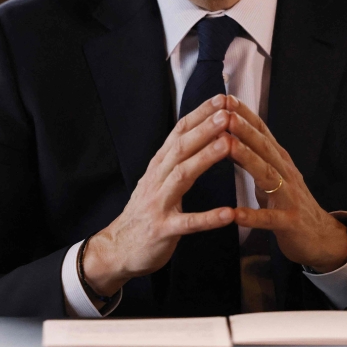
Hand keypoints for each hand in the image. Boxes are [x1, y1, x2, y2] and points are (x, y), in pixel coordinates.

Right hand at [83, 95, 235, 295]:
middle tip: (227, 113)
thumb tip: (200, 131)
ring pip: (182, 175)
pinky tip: (229, 214)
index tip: (221, 98)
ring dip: (205, 158)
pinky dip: (208, 218)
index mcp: (159, 166)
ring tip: (228, 145)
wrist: (117, 248)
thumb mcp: (157, 179)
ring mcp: (159, 204)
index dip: (200, 114)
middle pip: (181, 148)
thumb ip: (176, 159)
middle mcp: (157, 179)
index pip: (179, 132)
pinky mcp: (163, 230)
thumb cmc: (145, 211)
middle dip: (204, 129)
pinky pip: (188, 223)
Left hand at [225, 95, 346, 273]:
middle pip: (264, 147)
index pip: (262, 133)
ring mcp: (290, 197)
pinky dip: (253, 216)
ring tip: (228, 146)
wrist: (321, 237)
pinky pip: (269, 219)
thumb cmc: (290, 203)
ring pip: (267, 175)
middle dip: (245, 129)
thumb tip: (230, 136)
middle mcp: (286, 173)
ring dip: (247, 159)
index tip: (226, 98)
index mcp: (280, 161)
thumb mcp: (274, 175)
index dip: (246, 115)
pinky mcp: (290, 222)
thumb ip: (256, 157)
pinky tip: (235, 214)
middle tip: (226, 113)